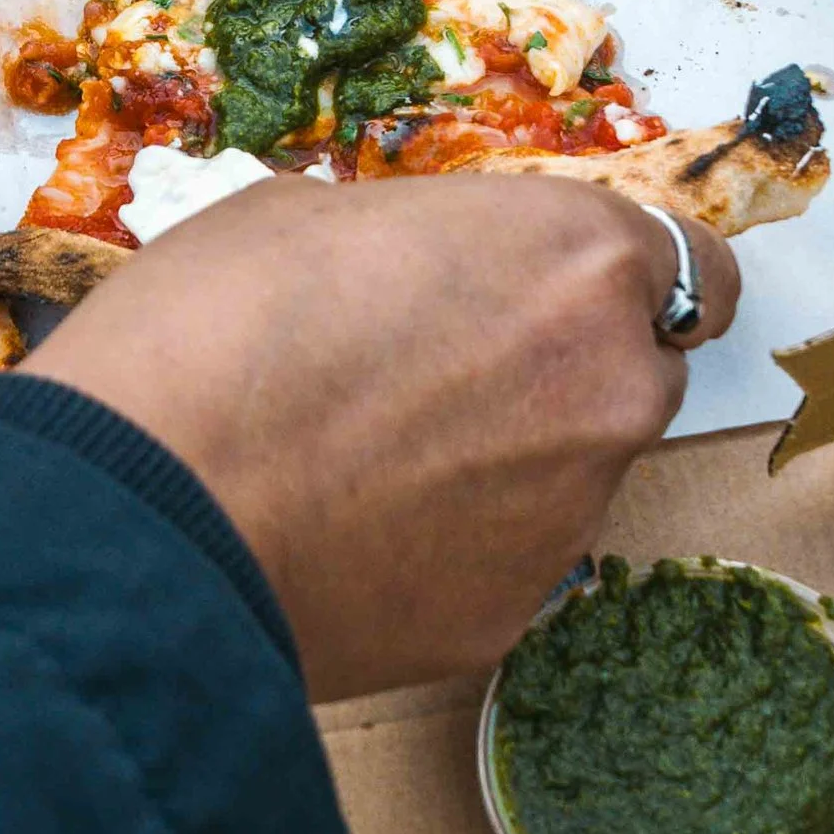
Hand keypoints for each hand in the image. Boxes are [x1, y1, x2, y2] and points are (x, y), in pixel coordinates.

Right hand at [37, 175, 737, 700]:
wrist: (144, 512)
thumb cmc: (211, 329)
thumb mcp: (299, 218)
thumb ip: (409, 240)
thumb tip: (410, 270)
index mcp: (572, 259)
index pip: (689, 268)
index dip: (618, 282)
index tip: (565, 294)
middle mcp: (608, 386)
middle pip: (633, 373)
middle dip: (560, 371)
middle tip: (436, 376)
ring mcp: (572, 513)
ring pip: (568, 474)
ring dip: (501, 462)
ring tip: (364, 463)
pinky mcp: (512, 615)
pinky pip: (502, 562)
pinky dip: (449, 548)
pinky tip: (348, 535)